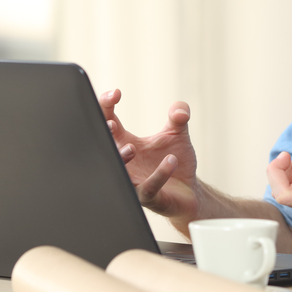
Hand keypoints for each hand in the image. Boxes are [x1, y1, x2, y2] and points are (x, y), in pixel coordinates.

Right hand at [99, 89, 199, 219]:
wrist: (188, 191)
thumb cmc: (175, 161)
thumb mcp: (177, 134)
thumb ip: (179, 116)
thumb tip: (180, 109)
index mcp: (125, 141)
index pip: (107, 121)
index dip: (106, 105)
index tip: (116, 93)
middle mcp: (125, 161)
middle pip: (103, 145)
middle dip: (103, 135)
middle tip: (110, 124)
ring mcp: (134, 180)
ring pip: (119, 171)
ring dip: (122, 158)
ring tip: (133, 148)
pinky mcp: (148, 197)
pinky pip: (148, 187)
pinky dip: (159, 174)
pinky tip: (171, 161)